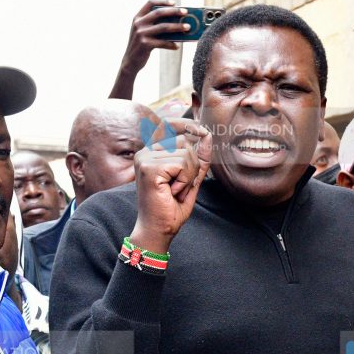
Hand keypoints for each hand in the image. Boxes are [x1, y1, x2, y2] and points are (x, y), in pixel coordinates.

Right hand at [109, 0, 187, 98]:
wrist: (130, 62)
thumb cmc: (141, 46)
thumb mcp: (144, 32)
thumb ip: (154, 25)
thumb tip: (177, 22)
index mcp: (137, 17)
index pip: (150, 3)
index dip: (163, 1)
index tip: (174, 3)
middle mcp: (138, 23)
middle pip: (159, 13)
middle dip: (174, 11)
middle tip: (186, 12)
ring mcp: (141, 34)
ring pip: (163, 27)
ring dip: (177, 26)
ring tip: (188, 27)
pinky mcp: (145, 44)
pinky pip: (163, 42)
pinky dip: (171, 44)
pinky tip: (177, 46)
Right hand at [130, 118, 211, 254]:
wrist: (159, 230)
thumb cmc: (171, 207)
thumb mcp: (190, 178)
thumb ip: (198, 157)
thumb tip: (208, 134)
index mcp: (150, 152)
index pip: (169, 125)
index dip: (187, 124)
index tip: (203, 131)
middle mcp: (145, 152)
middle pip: (184, 141)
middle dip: (192, 166)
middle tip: (179, 186)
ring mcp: (145, 159)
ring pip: (186, 153)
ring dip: (189, 176)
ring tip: (175, 191)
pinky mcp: (149, 168)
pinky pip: (182, 164)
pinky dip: (185, 181)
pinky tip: (172, 192)